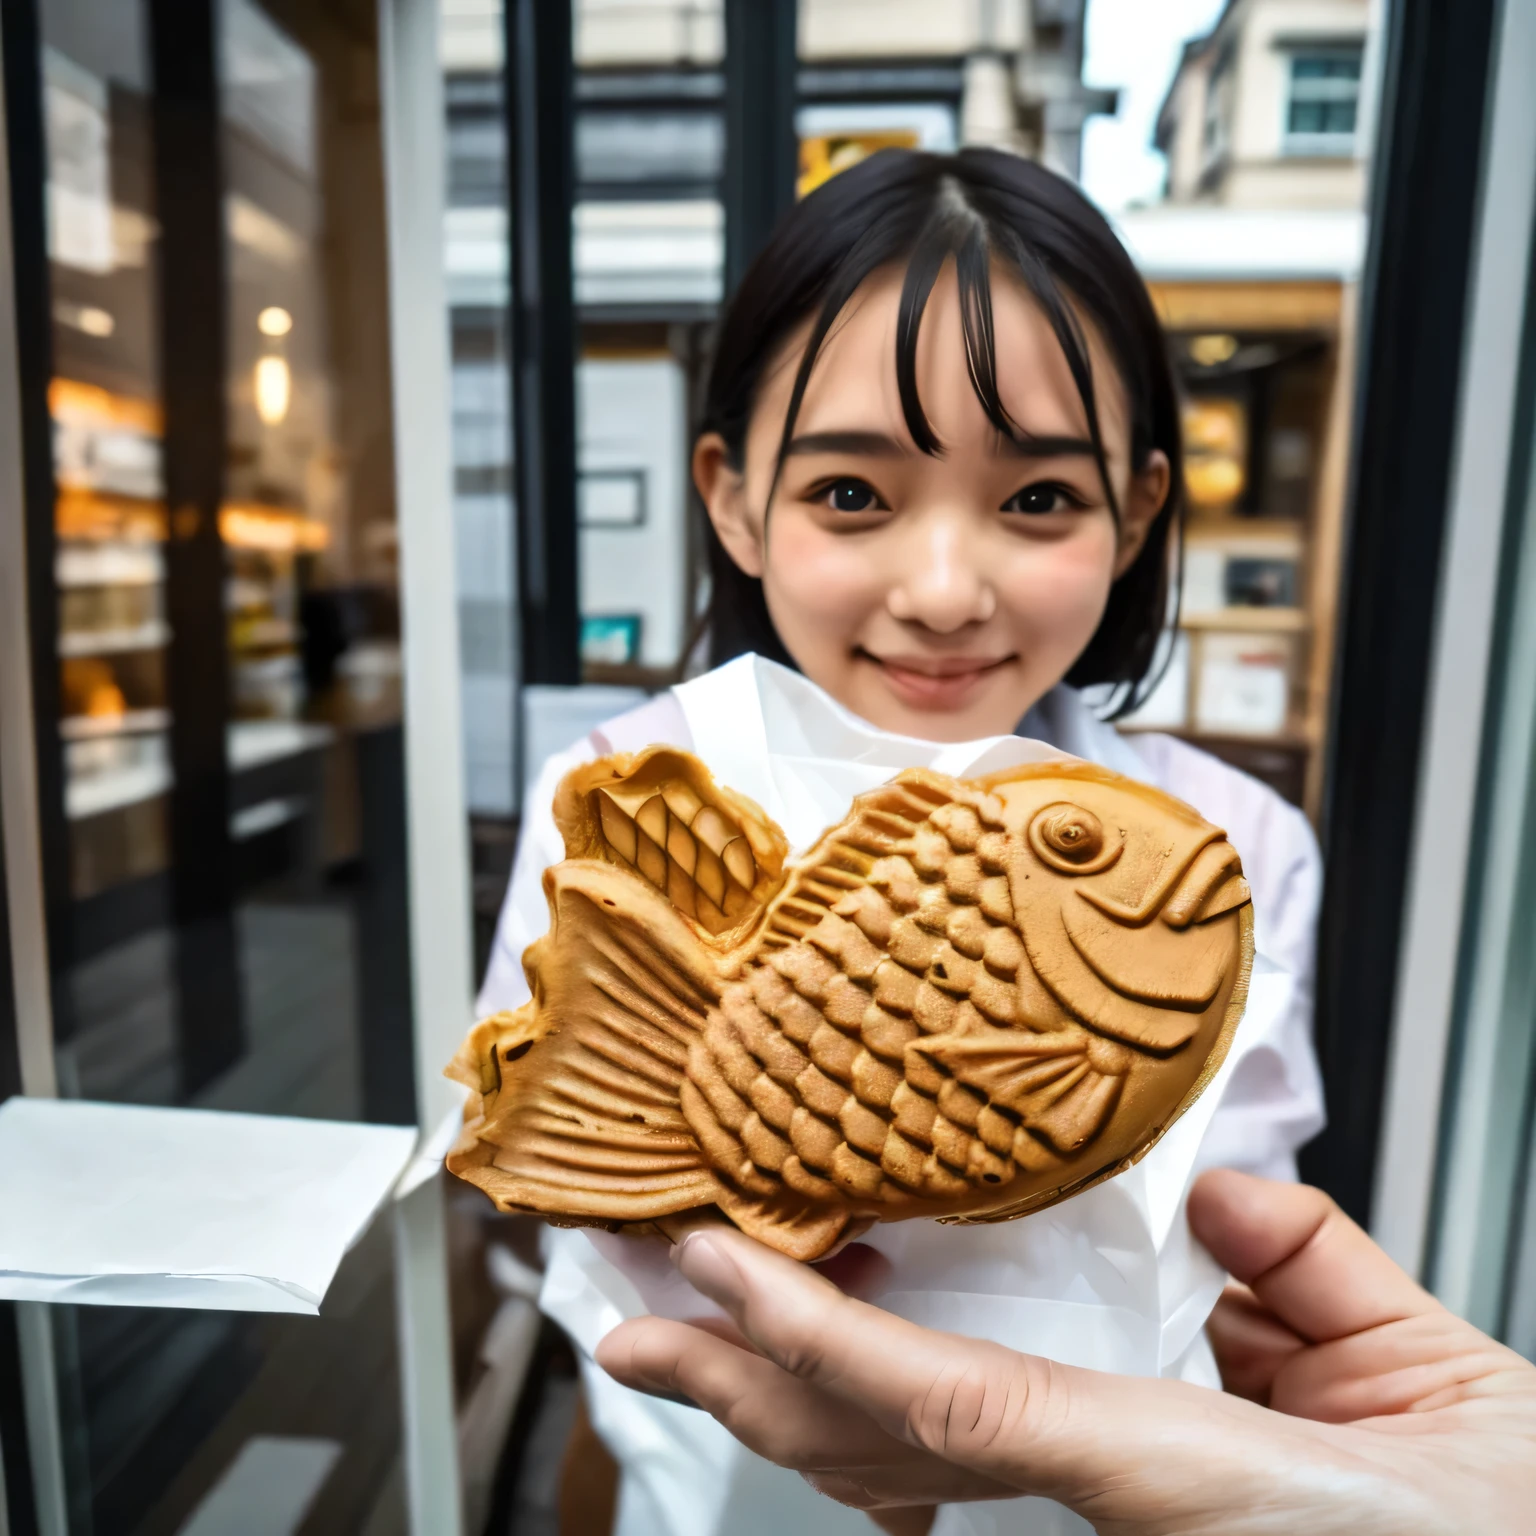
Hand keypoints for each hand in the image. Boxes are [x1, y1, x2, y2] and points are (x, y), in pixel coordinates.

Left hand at [595, 1171, 1535, 1533]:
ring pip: (900, 1466)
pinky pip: (974, 1453)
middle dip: (735, 1378)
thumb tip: (1217, 1203)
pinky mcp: (1124, 1503)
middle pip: (875, 1447)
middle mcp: (1108, 1510)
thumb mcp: (1433, 1382)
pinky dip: (881, 1406)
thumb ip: (1314, 1272)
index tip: (711, 1266)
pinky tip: (845, 1364)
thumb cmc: (1496, 1526)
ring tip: (694, 1324)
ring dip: (787, 1387)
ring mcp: (1100, 1518)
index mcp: (1170, 1478)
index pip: (945, 1399)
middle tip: (630, 1320)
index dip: (811, 1331)